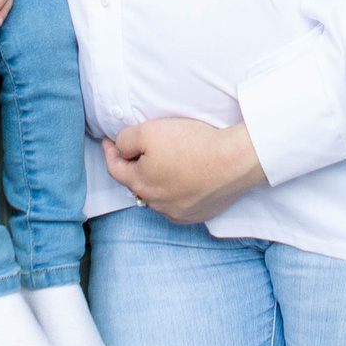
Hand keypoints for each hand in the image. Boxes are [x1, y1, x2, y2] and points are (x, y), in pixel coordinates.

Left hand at [103, 117, 265, 222]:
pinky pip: (181, 203)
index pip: (115, 169)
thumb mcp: (148, 131)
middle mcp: (157, 204)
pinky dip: (179, 191)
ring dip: (158, 180)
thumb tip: (121, 148)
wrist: (236, 160)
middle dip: (135, 166)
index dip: (110, 151)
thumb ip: (125, 140)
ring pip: (160, 195)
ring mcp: (179, 212)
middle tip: (140, 148)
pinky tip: (187, 178)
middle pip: (138, 183)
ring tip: (167, 162)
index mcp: (141, 184)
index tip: (109, 140)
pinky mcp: (200, 214)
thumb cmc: (192, 144)